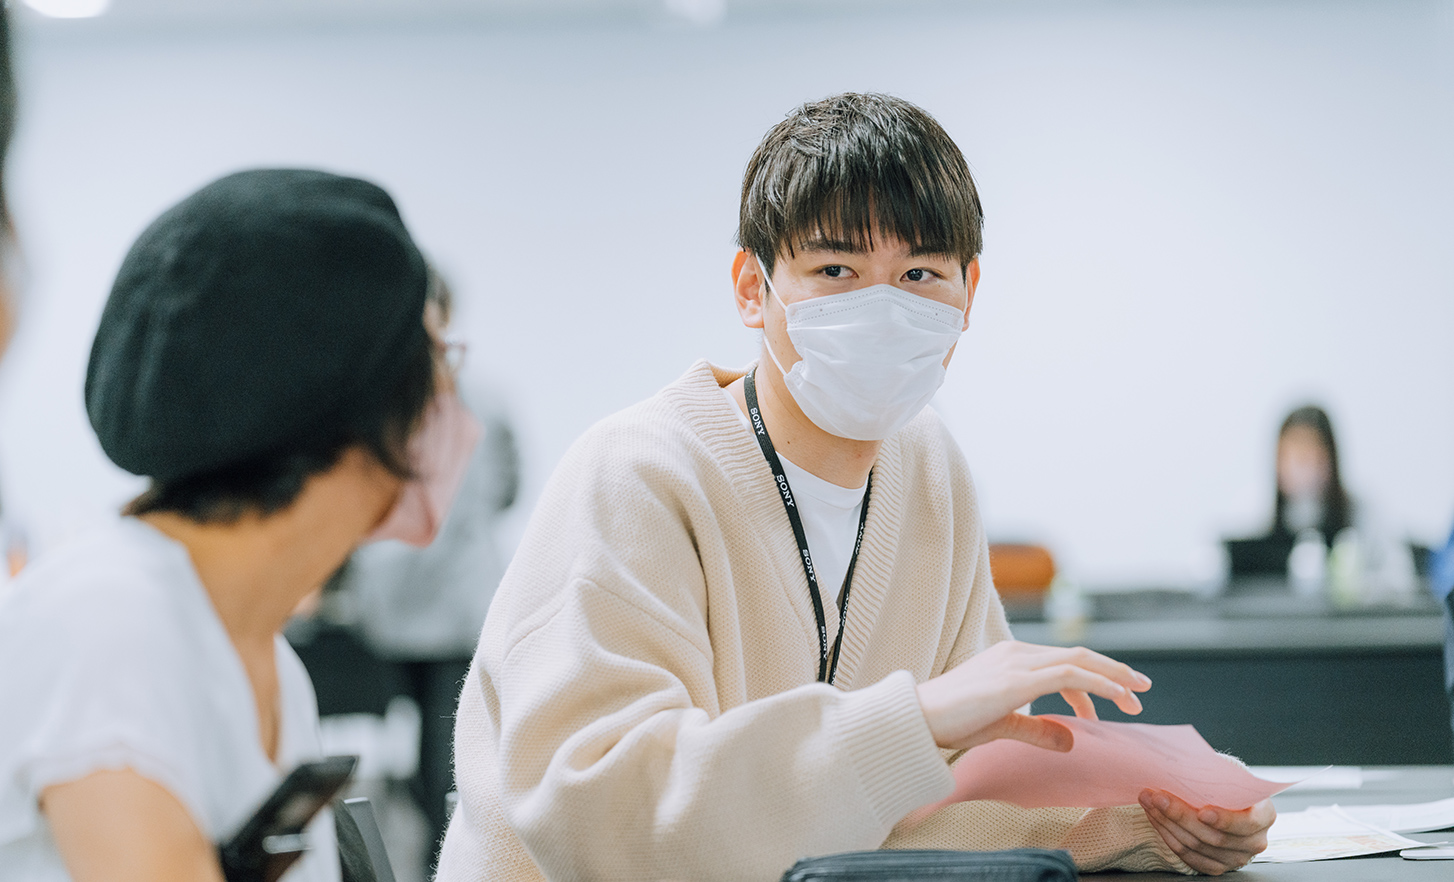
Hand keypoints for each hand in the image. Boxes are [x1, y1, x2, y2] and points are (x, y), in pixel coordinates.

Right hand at [915, 640, 1150, 752]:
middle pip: (1079, 655)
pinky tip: (1115, 697)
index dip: (1095, 678)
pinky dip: (1098, 683)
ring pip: (1079, 660)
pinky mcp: (1017, 679)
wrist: (918, 717)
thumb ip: (1036, 729)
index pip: (1064, 662)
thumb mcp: (1002, 725)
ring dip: (1113, 676)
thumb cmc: (951, 721)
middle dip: (1115, 671)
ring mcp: (1017, 662)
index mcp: (1012, 658)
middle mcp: (1017, 653)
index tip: (1116, 698)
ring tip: (1136, 695)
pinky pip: (1069, 675)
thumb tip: (1070, 740)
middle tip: (1142, 688)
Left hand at [1139, 789, 1274, 874]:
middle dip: (1180, 815)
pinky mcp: (1217, 866)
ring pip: (1197, 847)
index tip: (1202, 811)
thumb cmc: (1227, 786)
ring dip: (1167, 823)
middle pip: (1215, 837)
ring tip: (1149, 802)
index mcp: (1264, 815)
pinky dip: (1168, 835)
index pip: (1247, 823)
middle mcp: (1254, 841)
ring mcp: (1236, 857)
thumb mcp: (1229, 777)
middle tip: (1157, 796)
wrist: (1227, 801)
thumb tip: (1182, 764)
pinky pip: (1189, 856)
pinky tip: (1156, 818)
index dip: (1224, 820)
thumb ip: (1215, 777)